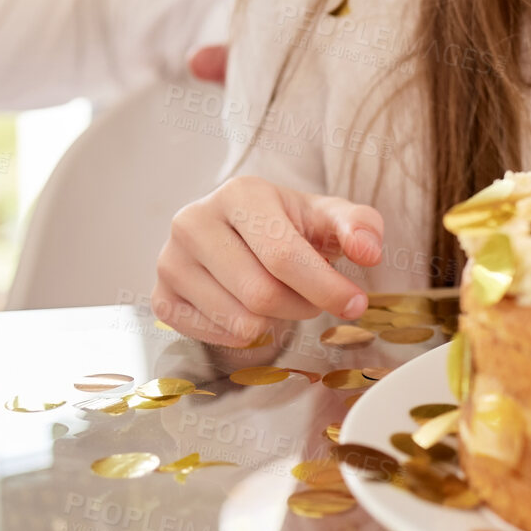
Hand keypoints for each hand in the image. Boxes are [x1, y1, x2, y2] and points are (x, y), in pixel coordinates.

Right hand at [153, 176, 383, 346]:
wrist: (243, 229)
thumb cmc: (291, 224)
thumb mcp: (329, 216)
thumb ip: (360, 225)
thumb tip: (369, 252)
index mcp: (240, 194)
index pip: (283, 255)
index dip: (325, 287)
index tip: (357, 304)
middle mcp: (194, 222)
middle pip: (261, 294)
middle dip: (302, 305)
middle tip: (315, 298)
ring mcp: (170, 260)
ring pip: (238, 321)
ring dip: (276, 322)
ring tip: (283, 297)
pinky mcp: (161, 296)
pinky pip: (212, 336)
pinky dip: (245, 334)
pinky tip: (251, 308)